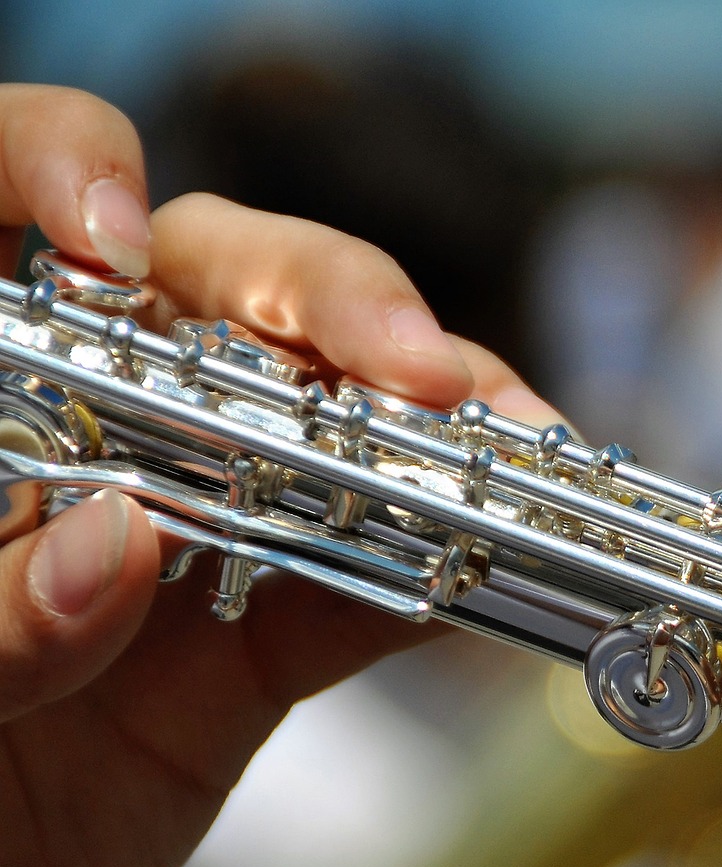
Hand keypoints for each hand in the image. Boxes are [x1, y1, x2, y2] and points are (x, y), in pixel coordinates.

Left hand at [0, 86, 558, 866]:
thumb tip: (128, 535)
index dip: (58, 176)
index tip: (115, 247)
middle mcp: (50, 449)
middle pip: (193, 295)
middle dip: (314, 301)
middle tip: (405, 371)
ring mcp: (158, 553)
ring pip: (310, 434)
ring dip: (421, 438)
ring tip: (501, 455)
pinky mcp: (234, 665)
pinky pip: (354, 596)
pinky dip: (432, 578)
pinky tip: (493, 565)